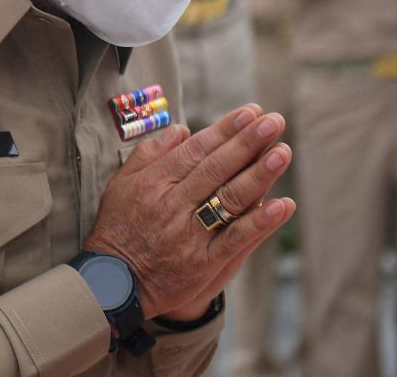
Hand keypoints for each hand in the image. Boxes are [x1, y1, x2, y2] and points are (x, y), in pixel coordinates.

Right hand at [84, 105, 295, 321]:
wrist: (113, 284)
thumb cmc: (118, 228)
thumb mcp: (121, 184)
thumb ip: (149, 154)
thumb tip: (181, 128)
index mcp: (154, 183)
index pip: (196, 150)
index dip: (225, 130)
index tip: (250, 112)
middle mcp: (173, 205)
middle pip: (216, 168)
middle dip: (248, 142)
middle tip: (274, 121)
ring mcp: (190, 235)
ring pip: (229, 199)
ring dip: (260, 174)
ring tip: (283, 152)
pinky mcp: (203, 264)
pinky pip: (236, 240)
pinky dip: (261, 223)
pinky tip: (283, 205)